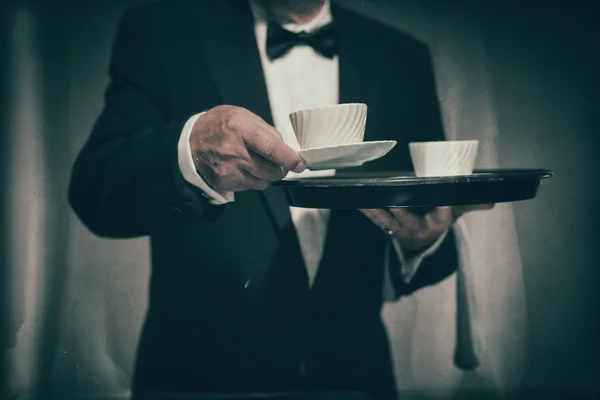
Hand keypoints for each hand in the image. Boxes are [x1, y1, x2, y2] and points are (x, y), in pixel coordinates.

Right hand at [189, 105, 306, 191]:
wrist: (191, 141)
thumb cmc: (220, 125)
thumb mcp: (244, 116)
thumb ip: (267, 131)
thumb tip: (286, 149)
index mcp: (241, 129)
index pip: (272, 148)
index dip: (289, 158)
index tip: (299, 164)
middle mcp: (234, 151)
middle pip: (271, 169)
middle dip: (281, 168)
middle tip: (280, 163)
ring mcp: (229, 170)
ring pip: (263, 182)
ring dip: (267, 175)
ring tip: (257, 162)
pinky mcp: (226, 182)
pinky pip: (250, 187)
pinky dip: (253, 180)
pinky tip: (245, 168)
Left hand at [360, 205, 494, 251]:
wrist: (422, 234)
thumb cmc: (438, 216)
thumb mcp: (455, 210)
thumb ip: (469, 204)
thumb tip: (491, 200)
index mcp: (437, 223)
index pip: (442, 219)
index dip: (443, 211)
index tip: (444, 203)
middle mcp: (418, 228)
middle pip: (411, 222)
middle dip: (403, 213)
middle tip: (397, 204)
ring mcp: (400, 228)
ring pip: (389, 222)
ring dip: (379, 213)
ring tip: (370, 203)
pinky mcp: (386, 226)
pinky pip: (375, 219)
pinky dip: (367, 211)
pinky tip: (359, 202)